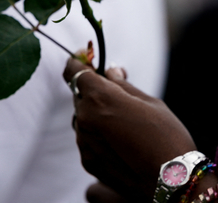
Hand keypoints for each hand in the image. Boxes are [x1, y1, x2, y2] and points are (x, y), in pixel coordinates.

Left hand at [63, 58, 196, 201]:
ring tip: (124, 128)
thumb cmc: (167, 138)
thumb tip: (111, 71)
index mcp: (99, 97)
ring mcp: (83, 140)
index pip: (74, 71)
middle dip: (93, 94)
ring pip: (82, 119)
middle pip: (79, 96)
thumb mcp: (150, 103)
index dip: (77, 64)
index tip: (84, 62)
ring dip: (95, 117)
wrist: (173, 183)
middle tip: (117, 99)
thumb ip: (124, 85)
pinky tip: (121, 145)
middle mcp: (84, 117)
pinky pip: (87, 140)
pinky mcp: (86, 160)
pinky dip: (98, 137)